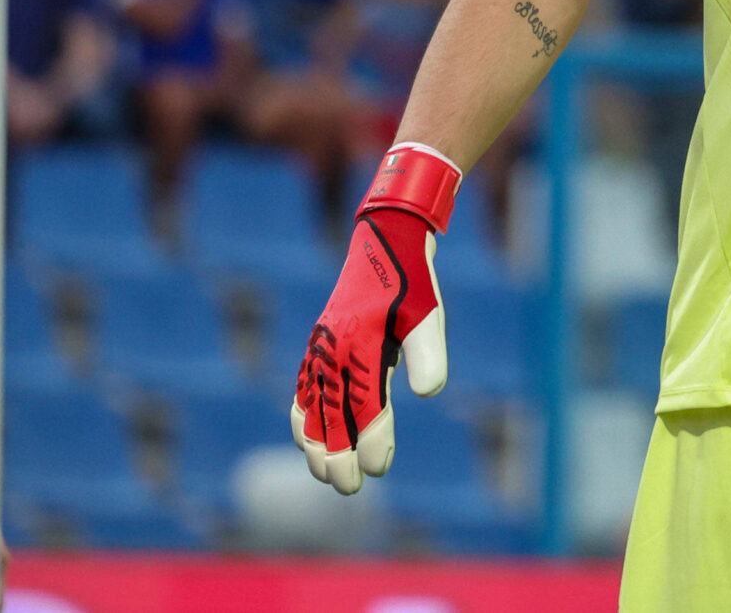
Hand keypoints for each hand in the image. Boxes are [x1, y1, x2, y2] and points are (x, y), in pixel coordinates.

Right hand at [291, 144, 459, 493]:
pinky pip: (302, 389)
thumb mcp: (428, 315)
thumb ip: (428, 354)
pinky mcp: (318, 345)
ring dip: (314, 444)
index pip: (363, 404)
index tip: (379, 468)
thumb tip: (429, 393)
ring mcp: (321, 347)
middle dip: (336, 456)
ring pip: (309, 406)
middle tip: (349, 488)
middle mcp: (333, 349)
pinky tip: (306, 438)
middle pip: (329, 415)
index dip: (371, 440)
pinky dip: (301, 417)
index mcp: (360, 343)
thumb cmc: (412, 283)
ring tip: (325, 475)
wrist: (384, 242)